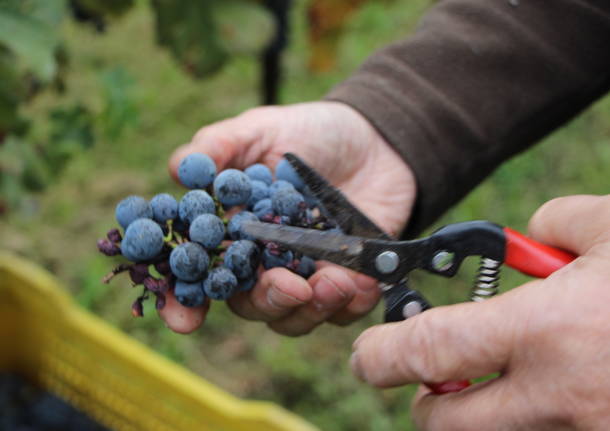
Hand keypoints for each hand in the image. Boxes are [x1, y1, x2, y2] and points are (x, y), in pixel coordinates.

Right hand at [164, 101, 416, 334]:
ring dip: (312, 309)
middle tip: (291, 286)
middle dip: (268, 301)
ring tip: (337, 281)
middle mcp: (264, 263)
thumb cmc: (308, 133)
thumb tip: (178, 169)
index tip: (184, 320)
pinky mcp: (346, 280)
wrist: (371, 140)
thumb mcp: (261, 130)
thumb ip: (220, 146)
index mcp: (234, 234)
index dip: (185, 302)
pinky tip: (362, 281)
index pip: (200, 276)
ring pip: (295, 318)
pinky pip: (344, 312)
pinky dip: (352, 304)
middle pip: (251, 305)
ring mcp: (305, 276)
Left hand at [350, 194, 609, 429]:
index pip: (430, 351)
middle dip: (425, 401)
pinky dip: (534, 418)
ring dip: (479, 415)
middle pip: (446, 423)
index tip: (364, 356)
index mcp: (548, 329)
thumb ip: (554, 223)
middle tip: (433, 377)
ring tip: (502, 379)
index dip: (383, 356)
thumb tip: (531, 234)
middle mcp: (559, 396)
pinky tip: (561, 386)